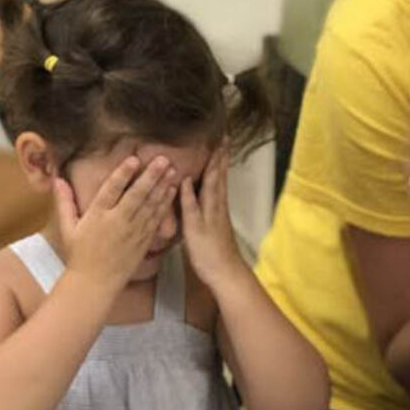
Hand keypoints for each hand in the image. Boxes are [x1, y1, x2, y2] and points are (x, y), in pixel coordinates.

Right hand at [54, 155, 178, 292]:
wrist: (95, 283)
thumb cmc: (79, 255)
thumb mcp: (67, 228)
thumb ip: (64, 202)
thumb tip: (57, 179)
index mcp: (97, 216)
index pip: (111, 190)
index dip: (123, 174)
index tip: (133, 159)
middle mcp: (117, 222)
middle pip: (136, 195)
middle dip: (150, 176)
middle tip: (162, 159)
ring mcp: (133, 232)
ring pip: (150, 205)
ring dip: (162, 186)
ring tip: (172, 170)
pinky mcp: (143, 241)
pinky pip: (156, 220)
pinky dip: (165, 204)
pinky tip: (171, 190)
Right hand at [179, 144, 249, 289]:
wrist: (225, 272)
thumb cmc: (207, 251)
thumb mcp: (193, 227)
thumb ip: (189, 203)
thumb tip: (184, 178)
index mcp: (212, 203)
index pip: (214, 173)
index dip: (214, 155)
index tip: (217, 137)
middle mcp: (219, 203)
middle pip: (220, 174)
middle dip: (221, 156)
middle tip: (223, 138)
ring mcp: (221, 211)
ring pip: (221, 183)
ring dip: (221, 166)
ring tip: (221, 152)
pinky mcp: (220, 219)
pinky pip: (219, 193)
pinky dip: (218, 181)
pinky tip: (216, 181)